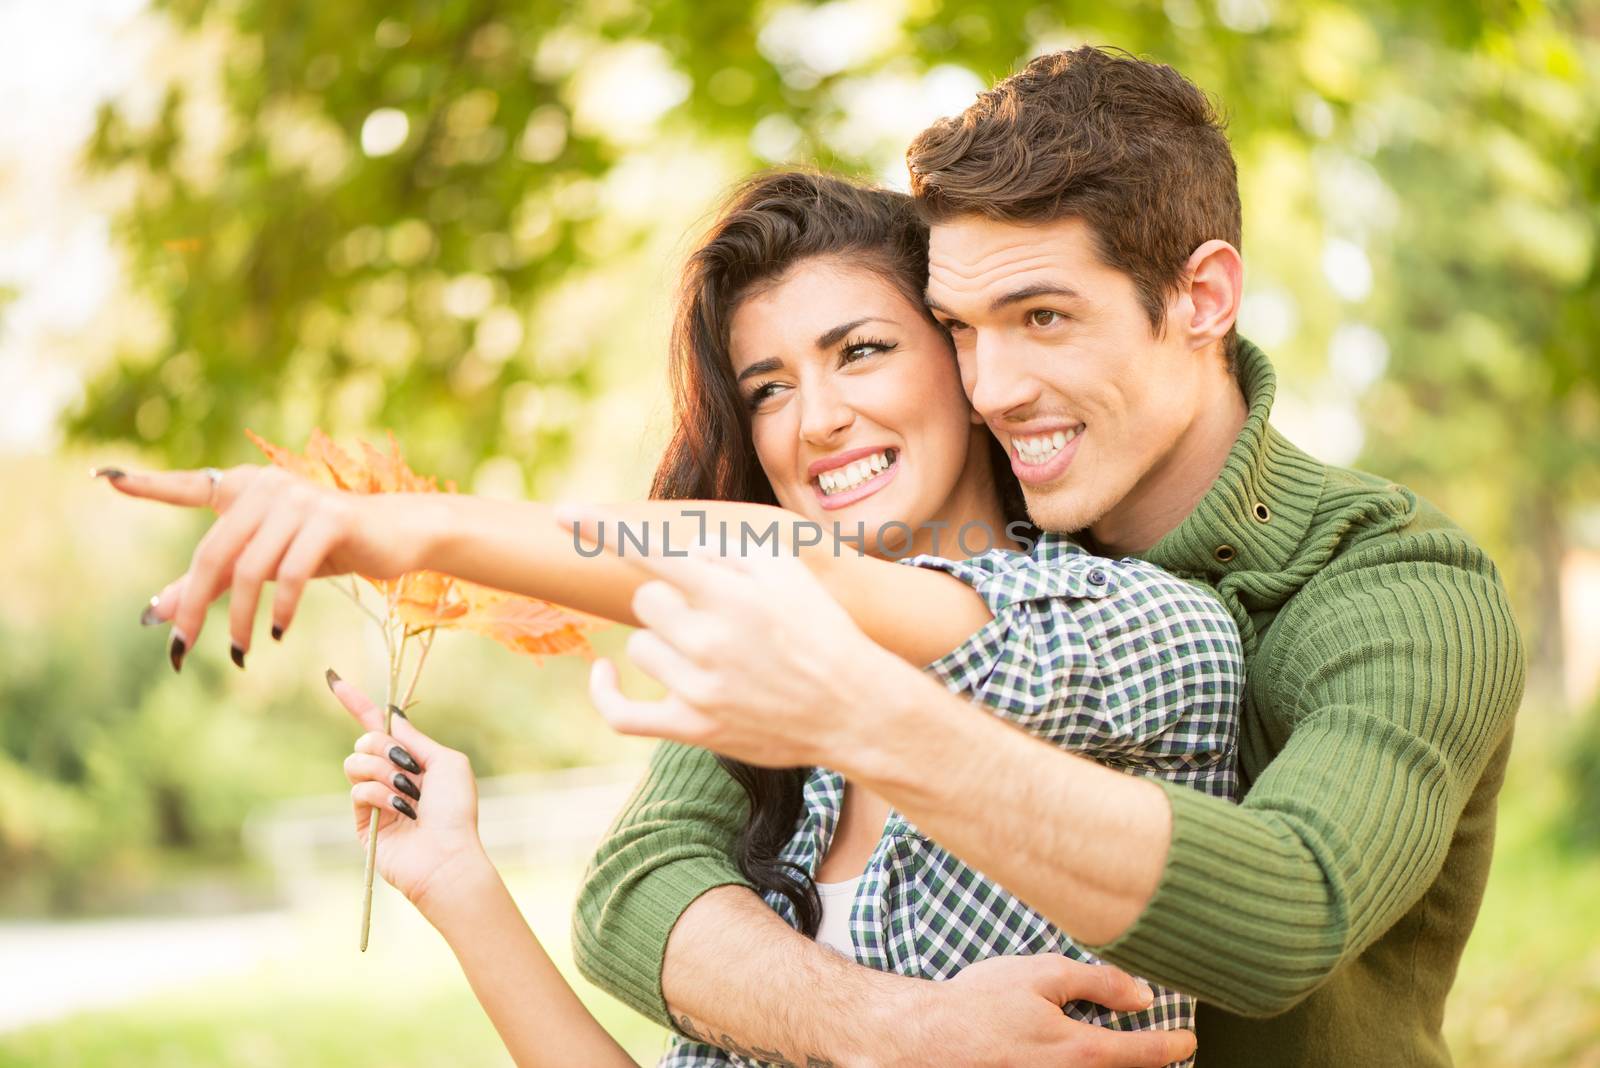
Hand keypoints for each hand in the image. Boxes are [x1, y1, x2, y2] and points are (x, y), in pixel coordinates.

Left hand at [98, 465, 423, 665]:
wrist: (394, 536)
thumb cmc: (325, 547)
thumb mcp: (263, 563)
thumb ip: (211, 582)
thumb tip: (155, 612)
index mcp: (246, 488)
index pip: (190, 486)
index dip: (148, 485)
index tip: (104, 478)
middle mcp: (267, 486)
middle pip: (214, 553)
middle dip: (192, 607)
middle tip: (182, 649)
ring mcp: (299, 499)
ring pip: (250, 570)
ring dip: (240, 619)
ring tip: (240, 652)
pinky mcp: (330, 518)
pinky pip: (291, 572)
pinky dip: (280, 608)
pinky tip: (277, 632)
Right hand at [328, 669, 487, 911]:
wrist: (446, 854)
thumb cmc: (455, 810)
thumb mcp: (447, 762)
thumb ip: (416, 739)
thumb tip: (392, 717)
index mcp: (412, 759)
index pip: (379, 726)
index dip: (357, 703)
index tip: (334, 680)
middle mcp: (391, 775)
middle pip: (365, 739)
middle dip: (384, 747)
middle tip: (407, 767)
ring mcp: (374, 797)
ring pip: (355, 761)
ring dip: (383, 771)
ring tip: (406, 794)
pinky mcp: (361, 820)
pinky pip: (357, 788)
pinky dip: (379, 794)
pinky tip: (399, 811)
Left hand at [575, 527, 905, 768]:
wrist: (852, 707)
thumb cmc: (822, 630)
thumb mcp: (788, 571)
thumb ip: (730, 550)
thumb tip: (681, 552)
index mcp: (729, 593)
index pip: (651, 552)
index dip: (601, 529)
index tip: (561, 512)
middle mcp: (707, 638)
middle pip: (647, 601)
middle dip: (672, 600)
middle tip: (716, 614)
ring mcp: (696, 687)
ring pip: (639, 646)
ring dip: (663, 642)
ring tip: (712, 652)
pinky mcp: (691, 727)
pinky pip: (620, 712)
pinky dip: (605, 690)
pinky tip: (606, 671)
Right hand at [918, 955, 1196, 1067]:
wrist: (928, 1038)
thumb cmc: (980, 1003)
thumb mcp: (1042, 975)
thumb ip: (1098, 983)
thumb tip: (1143, 995)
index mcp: (1082, 1050)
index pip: (1144, 1053)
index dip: (1171, 1045)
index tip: (1187, 1039)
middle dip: (1149, 1065)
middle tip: (1165, 1052)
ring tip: (1124, 1056)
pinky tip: (1082, 1057)